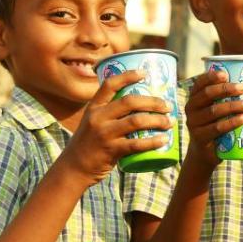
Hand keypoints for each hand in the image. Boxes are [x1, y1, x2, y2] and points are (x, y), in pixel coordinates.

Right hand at [60, 70, 172, 184]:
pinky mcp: (111, 150)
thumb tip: (139, 105)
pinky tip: (164, 140)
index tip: (145, 73)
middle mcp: (98, 117)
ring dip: (157, 120)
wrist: (73, 168)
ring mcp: (104, 133)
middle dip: (153, 102)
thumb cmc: (88, 143)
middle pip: (130, 102)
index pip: (110, 85)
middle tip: (168, 106)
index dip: (128, 76)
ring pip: (136, 121)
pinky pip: (136, 144)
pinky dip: (153, 142)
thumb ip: (109, 113)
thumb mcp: (92, 122)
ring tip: (169, 122)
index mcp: (94, 107)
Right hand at [184, 69, 242, 165]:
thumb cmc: (215, 125)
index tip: (226, 74)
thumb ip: (225, 99)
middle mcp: (190, 108)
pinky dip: (232, 122)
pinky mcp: (200, 137)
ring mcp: (193, 123)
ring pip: (214, 111)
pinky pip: (217, 128)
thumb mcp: (216, 110)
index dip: (211, 77)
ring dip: (233, 106)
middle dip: (226, 89)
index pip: (200, 83)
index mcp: (194, 98)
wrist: (205, 153)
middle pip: (207, 94)